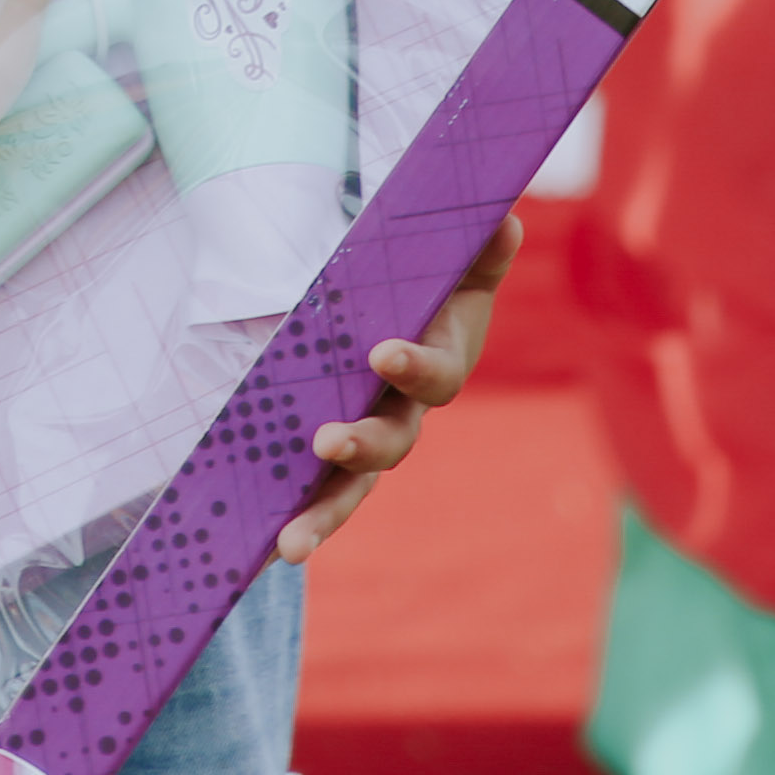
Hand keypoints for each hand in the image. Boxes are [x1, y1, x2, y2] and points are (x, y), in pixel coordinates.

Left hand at [276, 209, 514, 564]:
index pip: (435, 375)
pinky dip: (302, 521)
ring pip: (355, 485)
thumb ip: (478, 246)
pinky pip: (321, 493)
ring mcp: (371, 437)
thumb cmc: (431, 279)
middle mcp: (406, 411)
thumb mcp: (453, 260)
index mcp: (438, 364)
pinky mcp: (335, 455)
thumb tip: (503, 221)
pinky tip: (271, 554)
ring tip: (290, 543)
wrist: (409, 302)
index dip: (415, 367)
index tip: (382, 353)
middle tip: (327, 441)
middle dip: (363, 445)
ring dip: (325, 512)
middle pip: (394, 442)